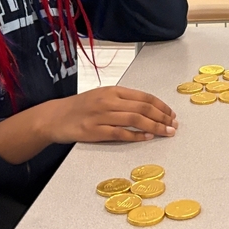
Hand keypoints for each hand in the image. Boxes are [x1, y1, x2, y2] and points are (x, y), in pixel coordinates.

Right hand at [42, 87, 177, 143]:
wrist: (55, 116)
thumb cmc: (81, 107)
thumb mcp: (102, 96)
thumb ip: (123, 100)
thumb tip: (149, 108)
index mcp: (113, 90)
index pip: (144, 97)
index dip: (161, 106)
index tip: (172, 114)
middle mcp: (109, 101)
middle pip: (143, 108)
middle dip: (162, 117)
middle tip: (174, 125)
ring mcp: (101, 116)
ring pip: (135, 120)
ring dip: (155, 127)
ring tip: (167, 132)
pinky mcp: (94, 131)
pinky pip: (120, 133)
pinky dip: (136, 136)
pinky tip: (148, 137)